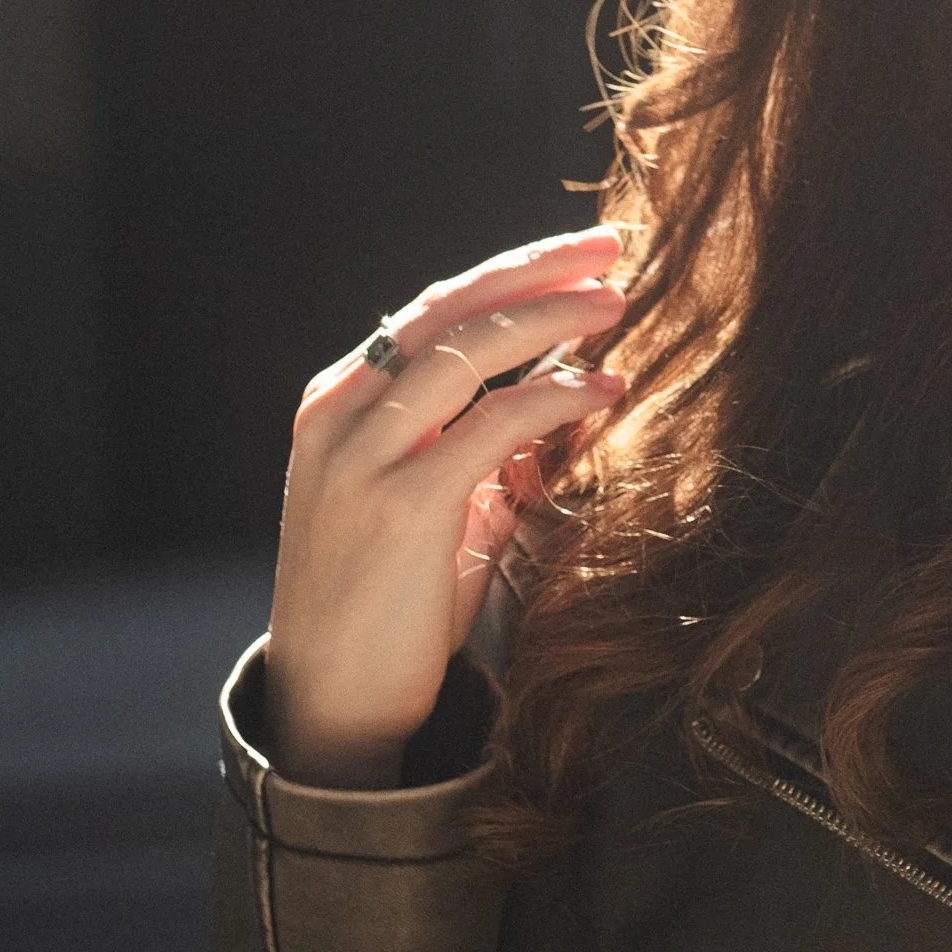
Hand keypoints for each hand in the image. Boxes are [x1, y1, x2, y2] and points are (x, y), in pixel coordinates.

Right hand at [265, 228, 629, 783]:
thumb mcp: (426, 505)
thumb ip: (476, 450)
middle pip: (447, 310)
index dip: (510, 274)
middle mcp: (339, 416)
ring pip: (465, 352)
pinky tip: (603, 389)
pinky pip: (490, 427)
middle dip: (534, 270)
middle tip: (608, 247)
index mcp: (338, 404)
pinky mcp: (401, 508)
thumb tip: (557, 400)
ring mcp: (362, 459)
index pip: (431, 311)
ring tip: (617, 304)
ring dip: (550, 318)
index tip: (578, 254)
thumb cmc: (387, 606)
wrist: (335, 704)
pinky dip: (553, 397)